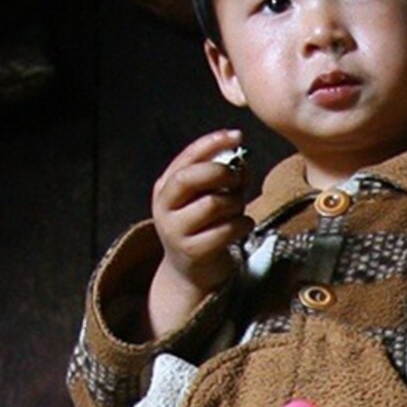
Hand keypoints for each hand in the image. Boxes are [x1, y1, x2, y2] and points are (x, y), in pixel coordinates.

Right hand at [145, 128, 252, 335]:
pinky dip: (242, 225)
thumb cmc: (204, 227)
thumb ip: (221, 177)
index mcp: (165, 187)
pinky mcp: (193, 251)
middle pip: (191, 178)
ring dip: (236, 203)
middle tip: (238, 178)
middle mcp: (164, 206)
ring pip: (213, 204)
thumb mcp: (206, 197)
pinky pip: (226, 229)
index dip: (212, 144)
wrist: (191, 271)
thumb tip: (243, 160)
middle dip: (221, 172)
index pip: (186, 158)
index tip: (237, 135)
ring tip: (239, 209)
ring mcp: (175, 230)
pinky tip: (242, 227)